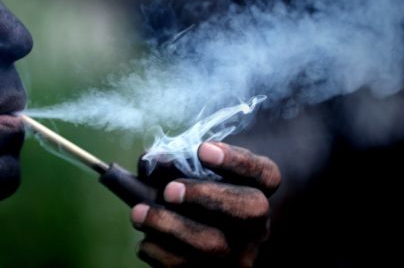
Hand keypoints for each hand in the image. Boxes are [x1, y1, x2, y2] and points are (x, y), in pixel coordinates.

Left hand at [131, 142, 280, 266]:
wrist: (198, 234)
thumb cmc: (194, 191)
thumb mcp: (192, 171)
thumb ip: (174, 160)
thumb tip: (150, 160)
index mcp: (260, 190)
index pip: (264, 173)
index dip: (236, 160)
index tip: (202, 149)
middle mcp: (258, 224)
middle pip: (250, 208)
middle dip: (205, 195)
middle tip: (169, 190)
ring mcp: (241, 255)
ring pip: (215, 246)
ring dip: (170, 226)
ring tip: (139, 212)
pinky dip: (160, 254)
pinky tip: (145, 241)